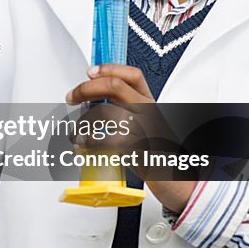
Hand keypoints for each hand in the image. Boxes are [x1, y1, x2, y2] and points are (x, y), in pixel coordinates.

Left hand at [66, 64, 195, 212]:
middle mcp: (149, 112)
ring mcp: (145, 129)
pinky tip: (82, 144)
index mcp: (150, 103)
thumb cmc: (155, 151)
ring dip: (83, 120)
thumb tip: (91, 97)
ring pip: (106, 111)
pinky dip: (89, 141)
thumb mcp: (146, 123)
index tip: (90, 72)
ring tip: (76, 131)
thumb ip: (125, 108)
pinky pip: (108, 139)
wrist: (176, 178)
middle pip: (114, 87)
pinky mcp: (139, 148)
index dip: (109, 68)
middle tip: (72, 97)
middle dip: (86, 89)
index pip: (132, 75)